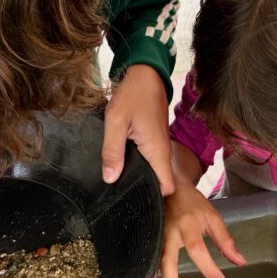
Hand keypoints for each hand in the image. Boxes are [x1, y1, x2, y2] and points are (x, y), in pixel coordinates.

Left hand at [103, 64, 174, 195]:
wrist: (145, 73)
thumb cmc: (133, 94)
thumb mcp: (115, 121)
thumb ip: (111, 151)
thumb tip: (110, 178)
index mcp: (157, 151)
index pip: (167, 187)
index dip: (156, 199)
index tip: (138, 204)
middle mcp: (162, 151)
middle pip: (161, 182)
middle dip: (146, 192)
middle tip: (124, 198)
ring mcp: (160, 145)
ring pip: (156, 171)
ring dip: (143, 178)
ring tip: (122, 184)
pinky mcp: (155, 139)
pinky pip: (151, 160)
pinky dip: (141, 165)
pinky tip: (124, 164)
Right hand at [145, 181, 245, 277]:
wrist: (170, 185)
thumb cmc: (193, 203)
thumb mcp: (213, 218)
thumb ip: (225, 241)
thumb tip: (240, 263)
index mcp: (187, 225)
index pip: (197, 249)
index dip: (208, 268)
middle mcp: (168, 231)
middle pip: (167, 260)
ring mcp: (154, 234)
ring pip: (151, 261)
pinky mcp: (147, 237)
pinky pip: (145, 258)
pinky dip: (144, 275)